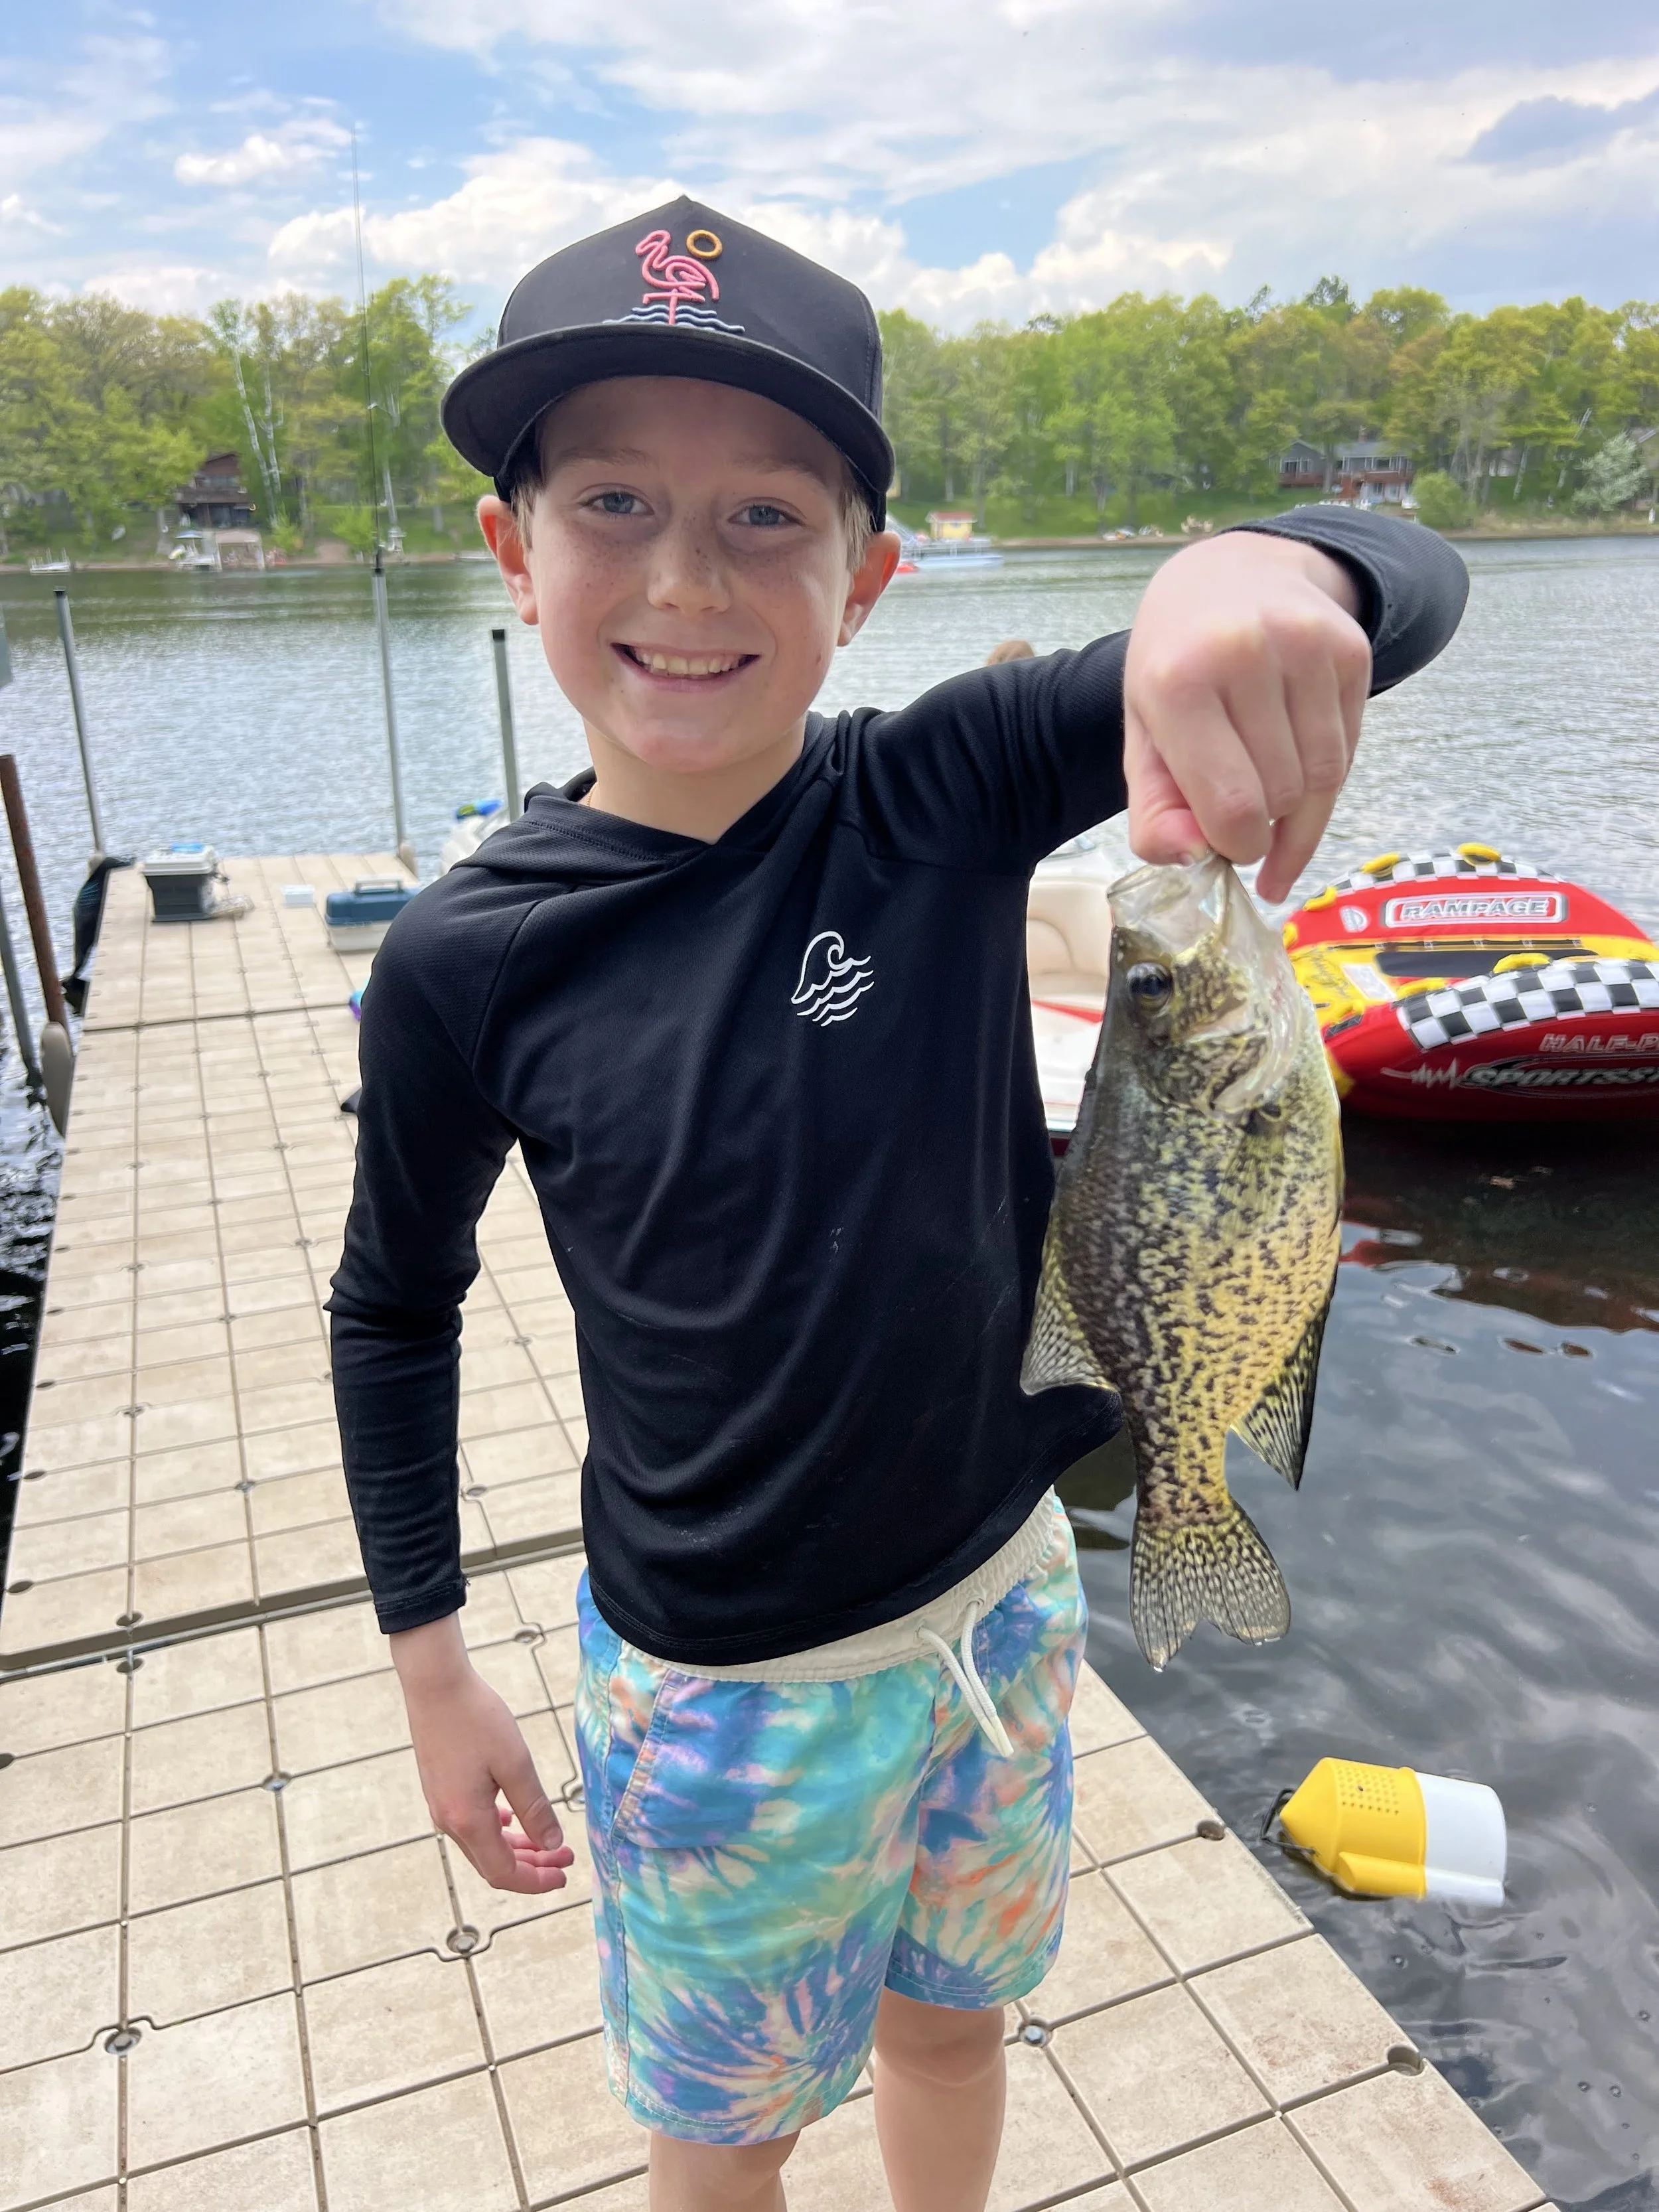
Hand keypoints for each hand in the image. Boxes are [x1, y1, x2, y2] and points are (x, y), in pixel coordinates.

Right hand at [391, 1614, 574, 1893]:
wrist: (435, 1686)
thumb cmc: (477, 1719)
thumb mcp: (515, 1763)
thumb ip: (534, 1808)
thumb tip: (552, 1845)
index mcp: (468, 1820)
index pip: (503, 1873)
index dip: (535, 1882)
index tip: (563, 1877)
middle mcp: (449, 1822)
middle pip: (492, 1864)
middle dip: (532, 1866)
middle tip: (565, 1859)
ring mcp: (441, 1807)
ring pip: (482, 1845)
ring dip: (517, 1849)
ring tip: (549, 1843)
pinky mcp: (439, 1790)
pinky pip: (470, 1826)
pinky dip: (497, 1832)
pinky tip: (512, 1821)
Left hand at [1123, 532, 1370, 902]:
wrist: (1229, 574)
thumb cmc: (1177, 667)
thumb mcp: (1143, 739)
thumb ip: (1155, 815)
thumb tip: (1195, 860)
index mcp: (1177, 682)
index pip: (1232, 805)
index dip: (1237, 845)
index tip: (1231, 847)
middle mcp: (1244, 653)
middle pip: (1281, 796)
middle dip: (1264, 822)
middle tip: (1242, 804)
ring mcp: (1305, 644)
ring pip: (1324, 779)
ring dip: (1299, 803)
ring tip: (1268, 781)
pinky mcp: (1350, 647)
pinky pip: (1349, 750)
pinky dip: (1324, 772)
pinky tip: (1296, 754)